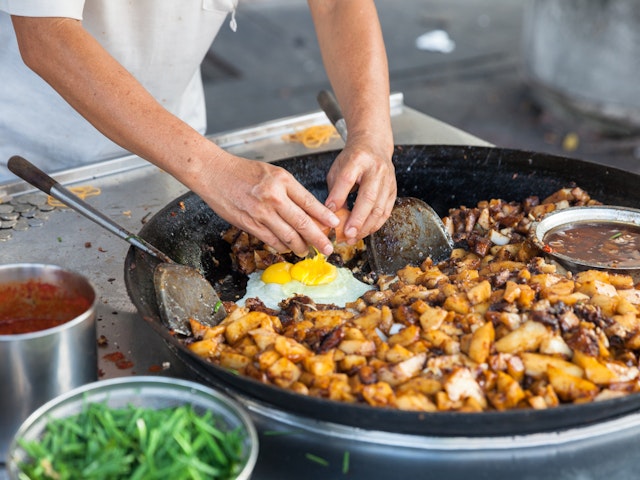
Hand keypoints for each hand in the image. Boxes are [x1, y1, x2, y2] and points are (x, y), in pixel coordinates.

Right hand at [195, 154, 339, 256]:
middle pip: (302, 222)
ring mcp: (261, 212)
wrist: (214, 173)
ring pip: (288, 235)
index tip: (334, 224)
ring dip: (300, 246)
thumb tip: (309, 211)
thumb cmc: (243, 171)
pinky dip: (282, 246)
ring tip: (307, 251)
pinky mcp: (249, 223)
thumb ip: (289, 190)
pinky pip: (271, 240)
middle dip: (318, 238)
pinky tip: (287, 248)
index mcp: (282, 180)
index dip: (324, 216)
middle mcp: (273, 196)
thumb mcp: (272, 173)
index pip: (309, 202)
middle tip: (327, 249)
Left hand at [324, 136, 395, 242]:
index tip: (329, 213)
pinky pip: (386, 212)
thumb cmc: (352, 160)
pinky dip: (375, 225)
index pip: (347, 179)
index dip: (338, 197)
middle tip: (346, 234)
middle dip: (357, 218)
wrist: (374, 146)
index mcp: (358, 159)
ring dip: (366, 226)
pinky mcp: (393, 190)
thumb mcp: (338, 169)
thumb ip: (335, 190)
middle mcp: (376, 169)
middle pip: (368, 196)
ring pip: (379, 208)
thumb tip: (330, 215)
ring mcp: (388, 180)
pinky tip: (364, 232)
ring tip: (353, 238)